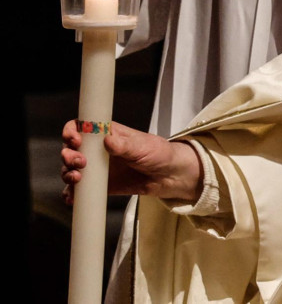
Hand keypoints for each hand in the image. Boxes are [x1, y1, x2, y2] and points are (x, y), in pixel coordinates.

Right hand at [61, 120, 202, 203]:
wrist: (170, 176)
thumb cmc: (159, 154)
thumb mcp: (143, 147)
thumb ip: (125, 145)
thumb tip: (107, 140)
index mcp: (107, 134)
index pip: (81, 127)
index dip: (72, 132)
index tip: (75, 140)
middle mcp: (98, 150)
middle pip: (71, 149)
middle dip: (69, 155)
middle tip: (80, 163)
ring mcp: (97, 169)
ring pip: (71, 169)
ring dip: (68, 173)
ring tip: (77, 178)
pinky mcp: (100, 186)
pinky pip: (80, 190)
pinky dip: (72, 194)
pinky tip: (72, 198)